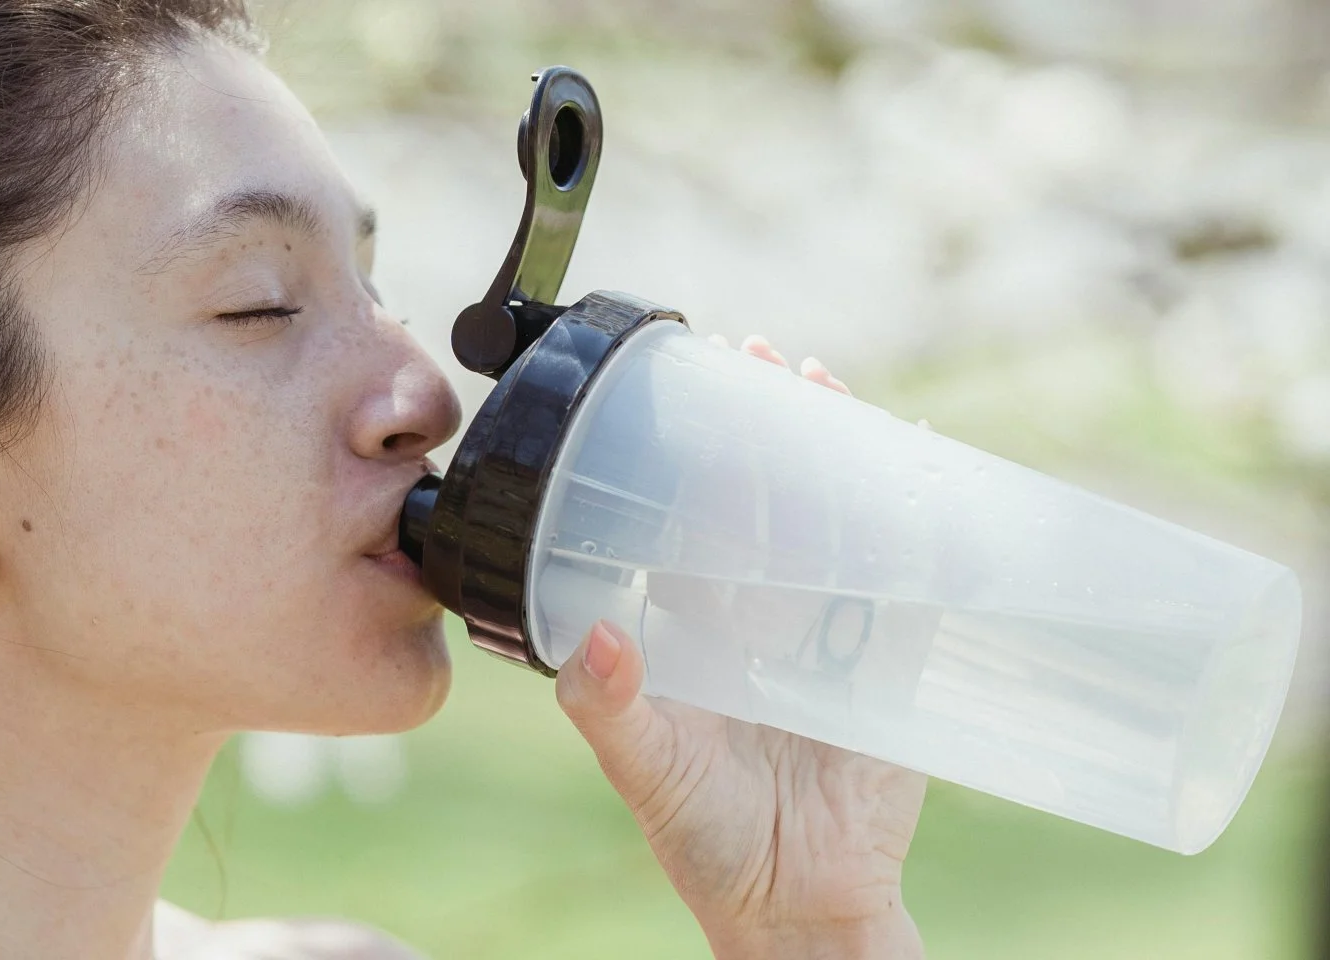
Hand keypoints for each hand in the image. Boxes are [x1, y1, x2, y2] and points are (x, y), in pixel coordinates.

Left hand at [554, 334, 928, 959]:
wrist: (798, 902)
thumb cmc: (706, 839)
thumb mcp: (647, 770)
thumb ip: (611, 708)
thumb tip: (599, 638)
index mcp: (689, 630)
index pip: (682, 522)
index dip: (683, 458)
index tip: (682, 392)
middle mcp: (754, 618)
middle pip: (763, 500)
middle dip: (763, 429)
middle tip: (763, 357)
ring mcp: (826, 632)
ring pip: (833, 521)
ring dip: (835, 452)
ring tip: (828, 384)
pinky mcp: (890, 660)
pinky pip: (906, 577)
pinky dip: (915, 520)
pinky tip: (919, 461)